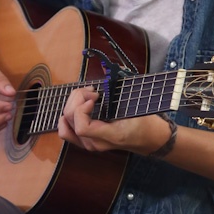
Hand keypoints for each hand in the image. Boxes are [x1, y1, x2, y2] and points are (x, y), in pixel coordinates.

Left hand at [58, 87, 172, 154]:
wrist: (148, 139)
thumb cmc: (144, 122)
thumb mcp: (135, 104)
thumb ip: (117, 88)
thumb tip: (105, 68)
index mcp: (110, 136)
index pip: (82, 127)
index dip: (82, 109)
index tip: (95, 97)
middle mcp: (96, 143)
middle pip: (71, 120)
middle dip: (77, 99)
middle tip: (93, 91)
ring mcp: (89, 144)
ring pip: (65, 124)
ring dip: (72, 104)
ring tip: (87, 96)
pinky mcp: (85, 141)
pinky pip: (66, 130)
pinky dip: (67, 116)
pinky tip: (79, 106)